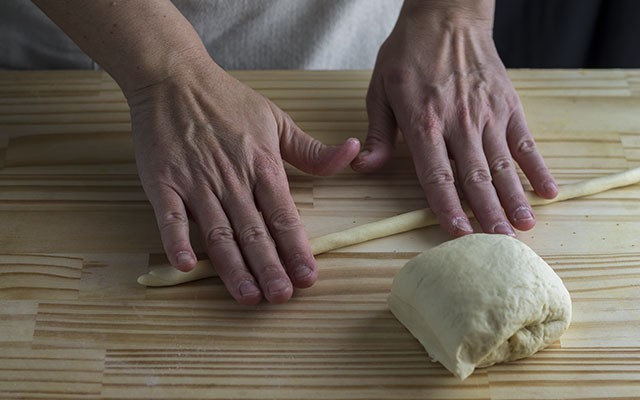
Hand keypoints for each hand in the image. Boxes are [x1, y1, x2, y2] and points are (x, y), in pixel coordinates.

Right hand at [128, 55, 359, 303]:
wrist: (175, 79)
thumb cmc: (228, 100)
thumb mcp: (277, 120)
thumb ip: (312, 150)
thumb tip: (353, 154)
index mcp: (262, 165)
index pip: (284, 215)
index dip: (297, 249)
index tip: (309, 277)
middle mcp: (232, 179)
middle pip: (254, 232)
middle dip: (270, 267)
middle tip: (281, 297)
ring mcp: (196, 182)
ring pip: (218, 232)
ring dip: (233, 267)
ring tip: (247, 296)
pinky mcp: (163, 182)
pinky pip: (169, 217)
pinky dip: (176, 241)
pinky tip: (185, 267)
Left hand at [352, 0, 557, 235]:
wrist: (446, 16)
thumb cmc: (408, 55)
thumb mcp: (379, 90)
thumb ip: (378, 134)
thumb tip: (365, 168)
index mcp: (423, 123)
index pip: (437, 176)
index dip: (448, 208)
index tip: (460, 235)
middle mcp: (459, 123)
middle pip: (475, 177)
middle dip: (487, 214)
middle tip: (500, 246)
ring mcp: (487, 114)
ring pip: (503, 164)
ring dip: (514, 198)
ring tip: (524, 227)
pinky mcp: (508, 105)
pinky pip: (525, 141)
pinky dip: (536, 167)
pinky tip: (548, 191)